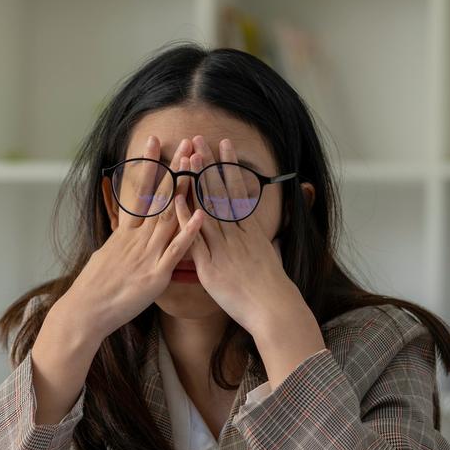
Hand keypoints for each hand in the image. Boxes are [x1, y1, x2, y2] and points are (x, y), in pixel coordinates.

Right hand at [60, 135, 203, 343]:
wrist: (86, 311)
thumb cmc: (95, 287)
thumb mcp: (106, 255)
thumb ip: (121, 241)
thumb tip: (124, 232)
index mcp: (126, 233)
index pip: (139, 190)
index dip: (147, 165)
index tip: (154, 141)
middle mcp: (137, 238)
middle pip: (159, 197)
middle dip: (174, 168)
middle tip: (185, 143)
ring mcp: (147, 254)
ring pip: (170, 216)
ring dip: (185, 190)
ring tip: (197, 166)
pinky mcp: (156, 274)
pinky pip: (176, 250)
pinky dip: (189, 232)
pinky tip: (201, 214)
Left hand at [173, 135, 324, 377]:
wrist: (273, 309)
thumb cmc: (272, 288)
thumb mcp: (271, 257)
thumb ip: (263, 242)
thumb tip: (264, 235)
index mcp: (250, 230)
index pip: (237, 191)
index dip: (229, 167)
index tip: (223, 145)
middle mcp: (236, 234)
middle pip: (220, 193)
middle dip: (209, 165)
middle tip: (199, 140)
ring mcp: (223, 248)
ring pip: (207, 208)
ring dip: (196, 182)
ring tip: (188, 158)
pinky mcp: (211, 266)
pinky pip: (195, 238)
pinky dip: (185, 219)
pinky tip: (176, 200)